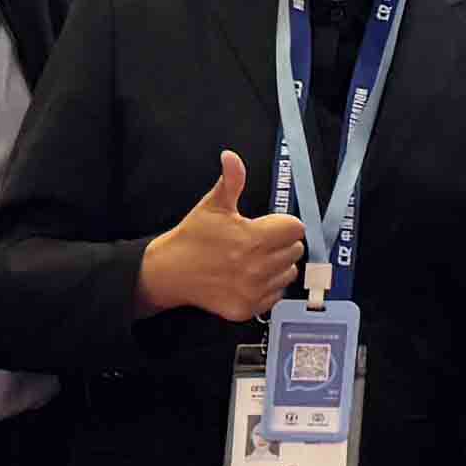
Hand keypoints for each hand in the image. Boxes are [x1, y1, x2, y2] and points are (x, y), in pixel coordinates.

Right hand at [138, 151, 309, 325]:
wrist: (169, 272)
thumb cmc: (193, 236)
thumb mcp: (212, 205)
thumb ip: (231, 180)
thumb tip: (231, 156)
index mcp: (253, 239)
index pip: (295, 229)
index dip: (284, 224)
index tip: (269, 225)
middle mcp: (257, 267)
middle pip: (295, 251)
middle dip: (281, 243)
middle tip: (259, 241)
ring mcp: (253, 291)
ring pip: (288, 274)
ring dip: (278, 266)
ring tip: (254, 259)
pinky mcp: (247, 308)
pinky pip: (276, 295)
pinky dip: (268, 287)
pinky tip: (250, 277)